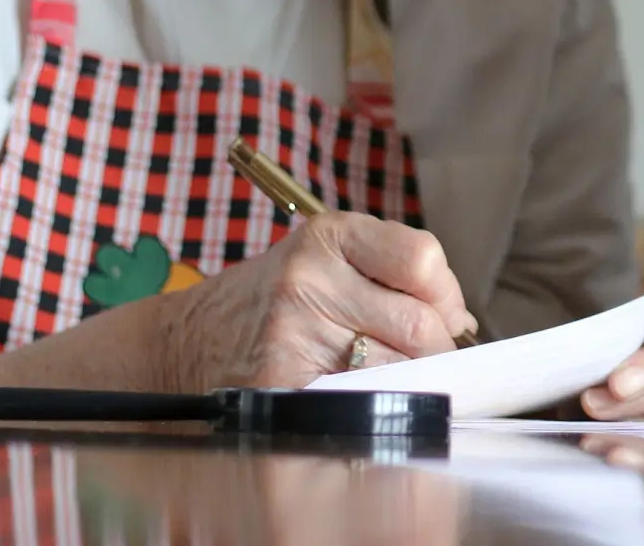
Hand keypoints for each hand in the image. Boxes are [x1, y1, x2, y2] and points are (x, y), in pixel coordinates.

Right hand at [160, 212, 475, 389]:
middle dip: (436, 352)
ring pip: (398, 369)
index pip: (423, 258)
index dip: (446, 297)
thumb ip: (393, 276)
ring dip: (409, 385)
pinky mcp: (280, 384)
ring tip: (386, 381)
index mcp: (328, 235)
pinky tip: (365, 404)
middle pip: (419, 323)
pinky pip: (362, 404)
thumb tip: (460, 322)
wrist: (183, 343)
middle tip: (424, 364)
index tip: (444, 318)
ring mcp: (291, 332)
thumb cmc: (271, 304)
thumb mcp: (325, 262)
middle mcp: (307, 277)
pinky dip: (378, 410)